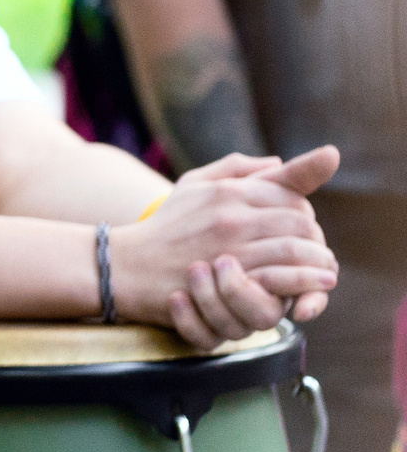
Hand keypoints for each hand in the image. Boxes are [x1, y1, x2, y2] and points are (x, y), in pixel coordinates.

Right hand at [111, 145, 339, 346]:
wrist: (127, 267)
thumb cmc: (164, 227)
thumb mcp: (192, 185)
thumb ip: (234, 168)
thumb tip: (277, 162)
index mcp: (226, 190)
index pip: (289, 192)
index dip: (305, 210)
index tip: (305, 226)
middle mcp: (231, 214)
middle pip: (300, 220)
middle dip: (315, 237)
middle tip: (317, 252)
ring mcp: (231, 247)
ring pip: (297, 247)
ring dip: (318, 261)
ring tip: (325, 272)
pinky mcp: (230, 280)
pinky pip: (282, 277)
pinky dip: (305, 282)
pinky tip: (312, 289)